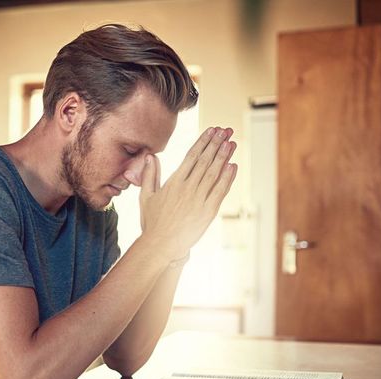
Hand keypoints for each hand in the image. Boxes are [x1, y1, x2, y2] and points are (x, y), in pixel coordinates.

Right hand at [137, 127, 237, 261]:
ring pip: (214, 173)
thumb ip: (150, 175)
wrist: (161, 246)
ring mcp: (198, 200)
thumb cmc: (152, 222)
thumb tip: (150, 156)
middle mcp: (187, 188)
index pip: (191, 156)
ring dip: (224, 157)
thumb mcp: (146, 196)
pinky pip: (220, 191)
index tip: (211, 130)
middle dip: (216, 144)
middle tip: (225, 131)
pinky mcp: (207, 212)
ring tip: (231, 143)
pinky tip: (233, 166)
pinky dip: (227, 178)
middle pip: (205, 161)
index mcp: (174, 182)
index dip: (203, 141)